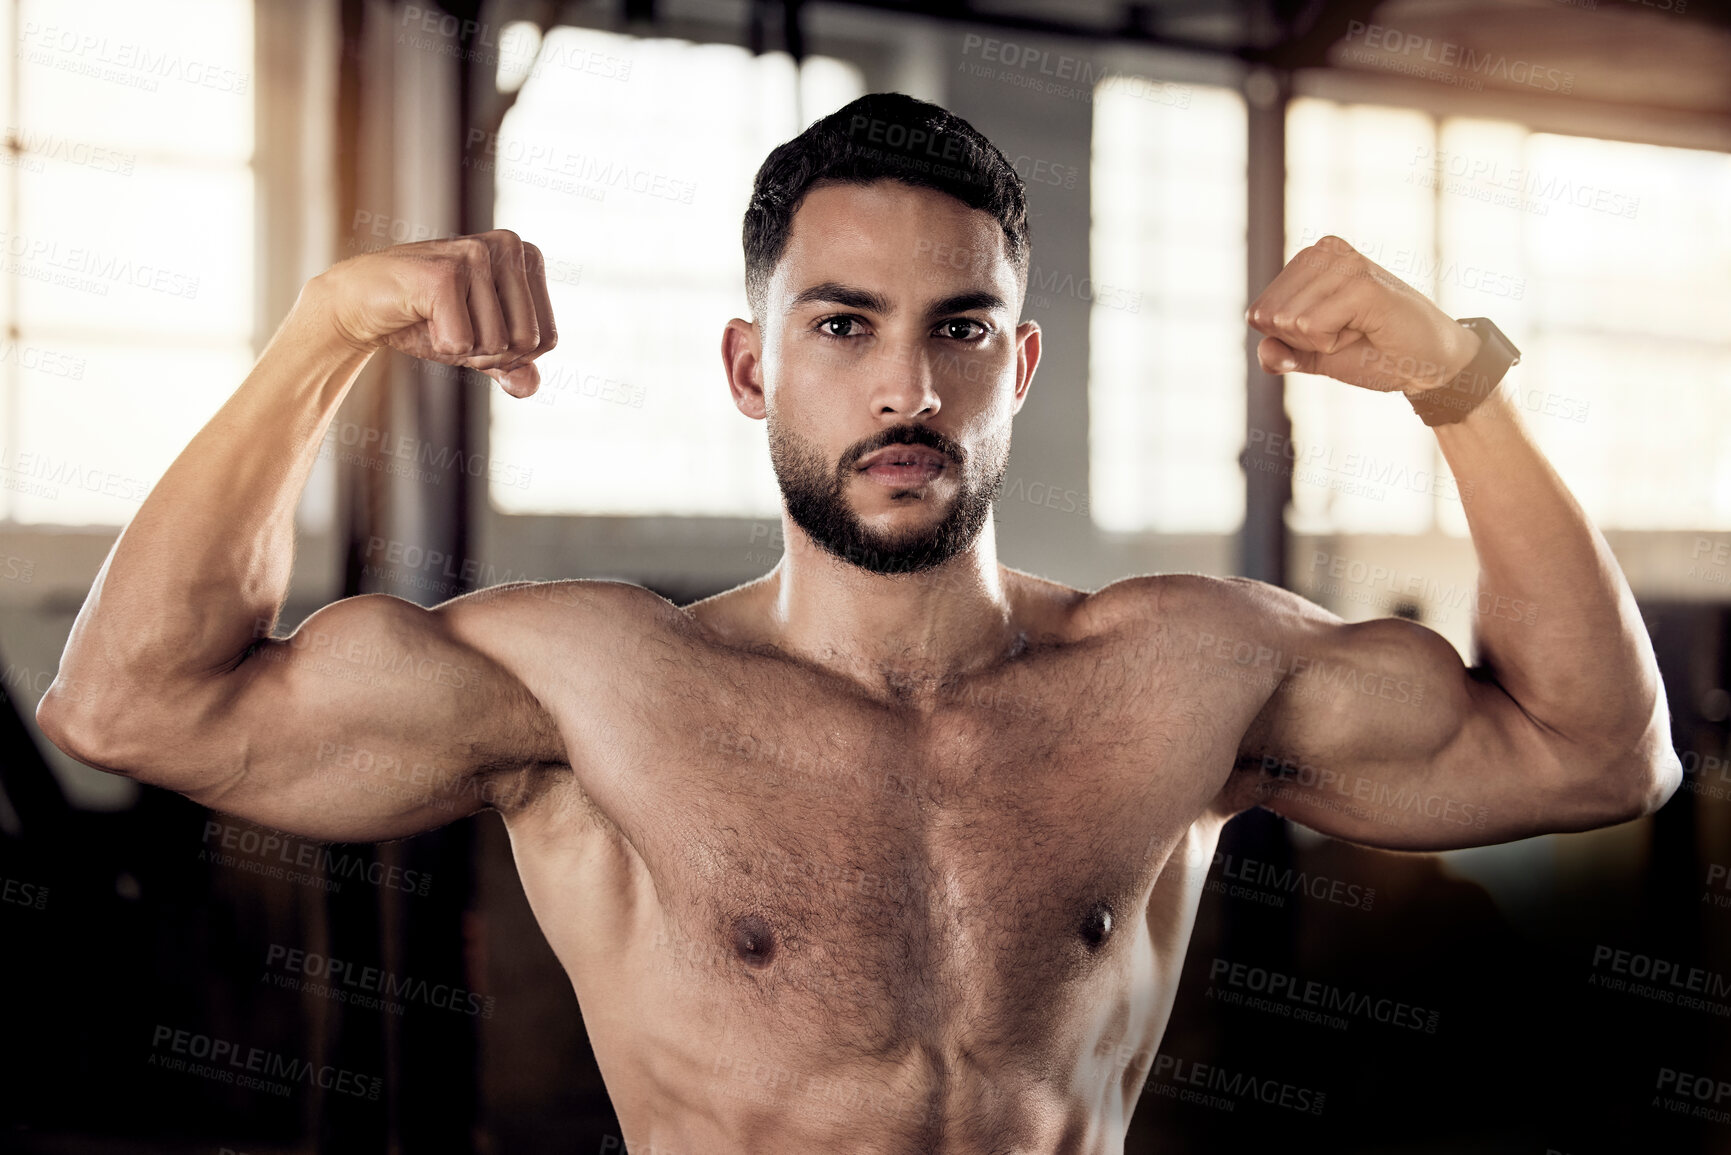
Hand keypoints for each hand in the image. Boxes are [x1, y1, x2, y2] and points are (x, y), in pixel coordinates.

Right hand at [306, 229, 557, 396]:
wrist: (362, 304)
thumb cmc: (426, 320)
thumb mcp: (480, 346)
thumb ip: (513, 367)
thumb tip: (529, 387)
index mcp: (527, 257)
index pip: (547, 338)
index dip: (512, 355)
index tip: (476, 330)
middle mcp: (510, 245)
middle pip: (527, 342)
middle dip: (489, 354)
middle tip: (453, 326)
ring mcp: (478, 253)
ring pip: (497, 344)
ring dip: (462, 348)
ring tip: (435, 318)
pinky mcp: (445, 272)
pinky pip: (463, 343)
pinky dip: (440, 344)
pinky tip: (420, 316)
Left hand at [1245, 235, 1478, 392]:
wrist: (1425, 364)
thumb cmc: (1372, 353)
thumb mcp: (1314, 354)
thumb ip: (1281, 352)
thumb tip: (1264, 351)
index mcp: (1309, 259)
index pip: (1259, 311)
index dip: (1290, 338)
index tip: (1331, 331)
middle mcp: (1325, 251)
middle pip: (1270, 315)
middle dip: (1303, 340)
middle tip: (1348, 332)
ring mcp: (1345, 263)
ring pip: (1290, 320)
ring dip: (1322, 341)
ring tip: (1359, 329)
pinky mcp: (1362, 283)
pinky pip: (1310, 326)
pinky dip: (1333, 343)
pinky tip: (1366, 330)